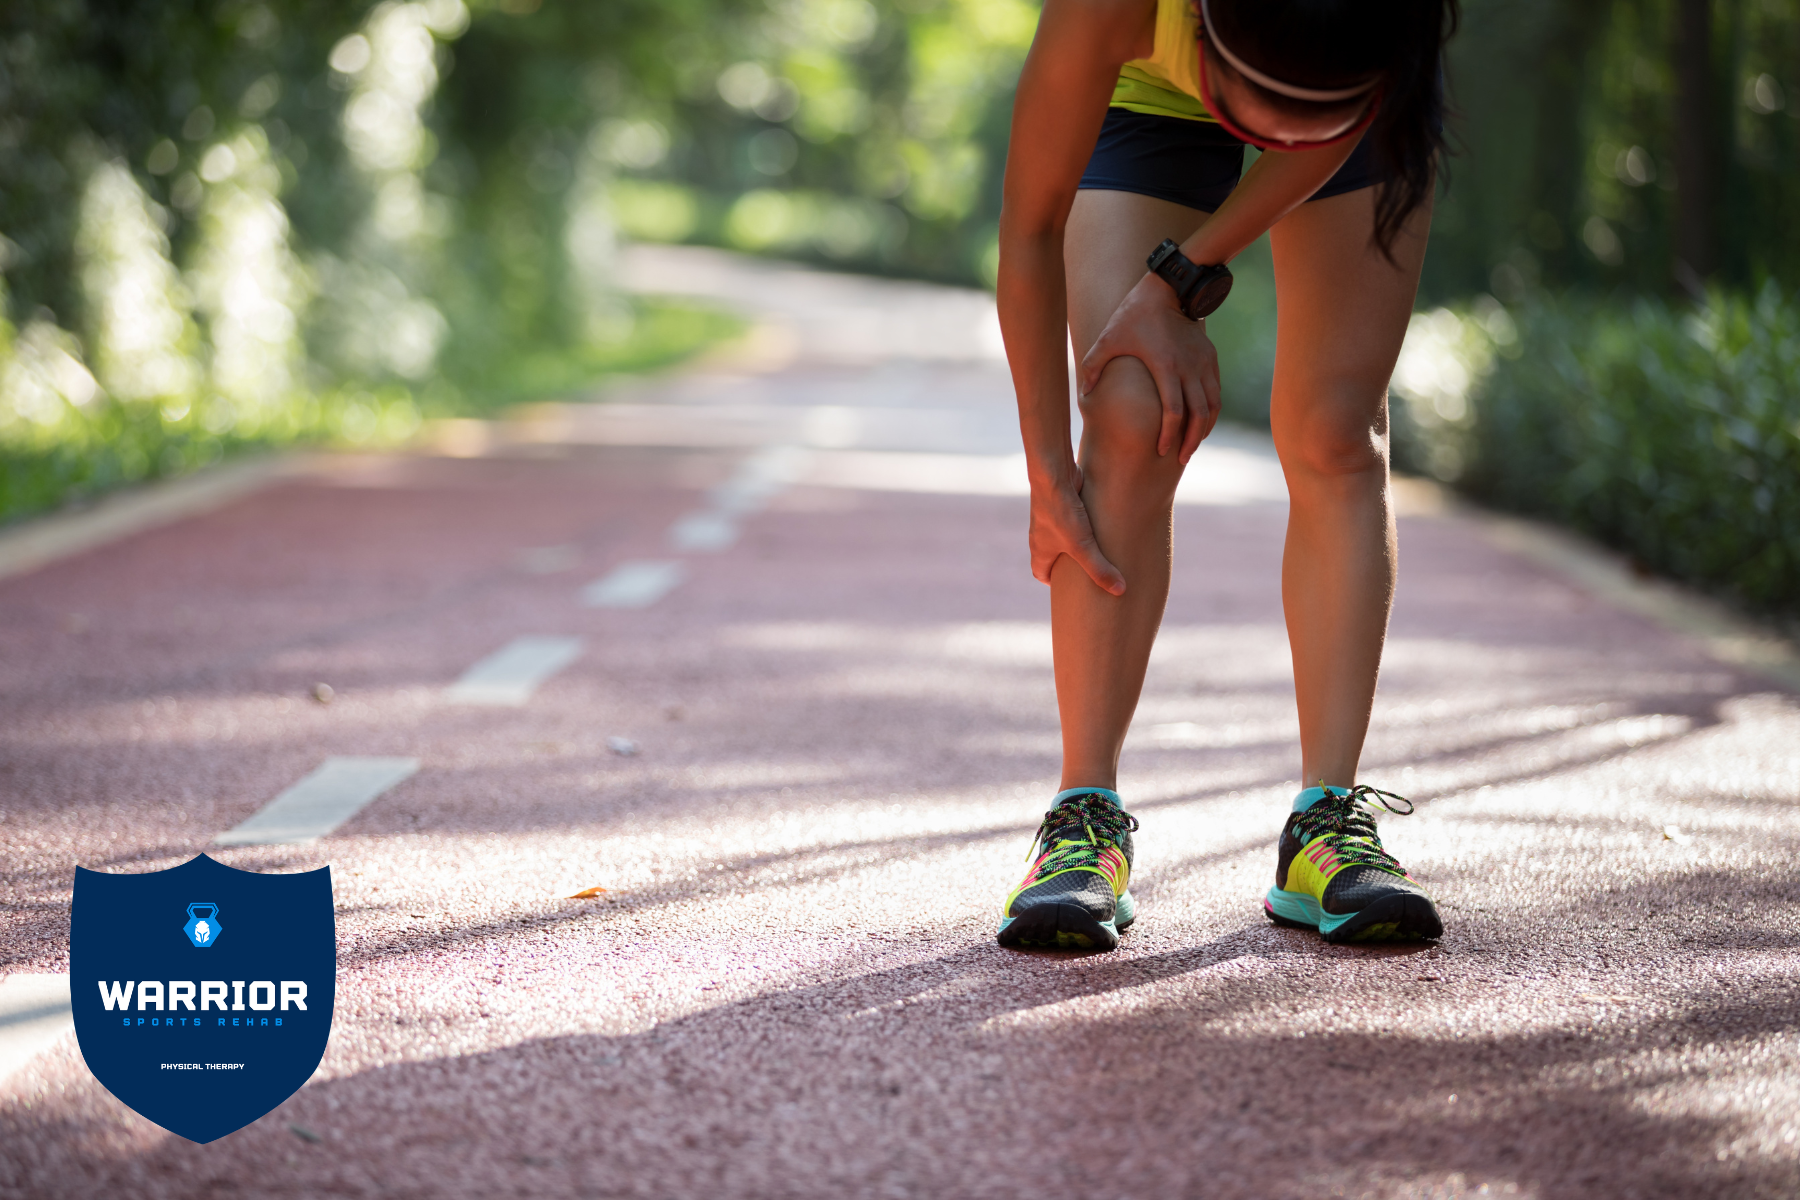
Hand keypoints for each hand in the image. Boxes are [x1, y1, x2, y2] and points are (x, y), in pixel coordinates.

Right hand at [1029, 463, 1125, 594]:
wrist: (1053, 474)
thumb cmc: (1061, 514)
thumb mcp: (1083, 547)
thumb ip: (1100, 569)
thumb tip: (1120, 590)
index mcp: (1040, 550)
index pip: (1040, 573)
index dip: (1054, 583)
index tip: (1069, 589)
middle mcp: (1041, 535)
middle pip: (1052, 555)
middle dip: (1068, 565)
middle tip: (1086, 572)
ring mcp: (1051, 517)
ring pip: (1062, 536)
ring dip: (1077, 542)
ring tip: (1097, 549)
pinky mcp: (1063, 502)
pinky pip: (1072, 518)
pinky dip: (1083, 523)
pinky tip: (1101, 524)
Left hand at [1077, 273, 1222, 464]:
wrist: (1170, 288)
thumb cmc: (1135, 314)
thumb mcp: (1108, 337)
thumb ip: (1092, 366)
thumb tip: (1083, 394)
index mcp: (1166, 367)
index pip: (1173, 411)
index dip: (1169, 435)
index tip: (1160, 450)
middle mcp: (1189, 368)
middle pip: (1198, 415)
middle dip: (1191, 441)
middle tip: (1181, 458)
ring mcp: (1204, 363)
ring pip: (1212, 406)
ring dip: (1204, 428)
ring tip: (1193, 444)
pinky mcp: (1210, 357)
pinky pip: (1216, 391)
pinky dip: (1211, 410)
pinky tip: (1201, 421)